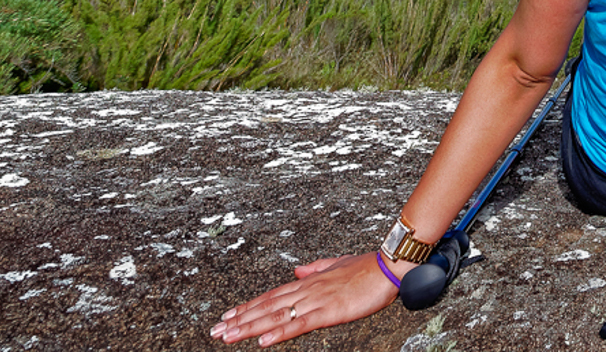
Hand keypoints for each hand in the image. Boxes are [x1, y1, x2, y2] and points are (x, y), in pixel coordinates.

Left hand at [209, 252, 398, 344]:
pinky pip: (298, 324)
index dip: (248, 306)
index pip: (271, 295)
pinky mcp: (328, 312)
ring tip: (228, 336)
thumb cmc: (366, 267)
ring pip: (276, 315)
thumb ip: (314, 269)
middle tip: (216, 330)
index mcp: (308, 282)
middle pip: (266, 306)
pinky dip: (278, 332)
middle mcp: (306, 290)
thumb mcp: (336, 264)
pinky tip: (262, 340)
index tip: (227, 316)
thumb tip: (296, 270)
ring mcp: (315, 301)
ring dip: (249, 327)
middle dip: (239, 319)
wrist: (388, 266)